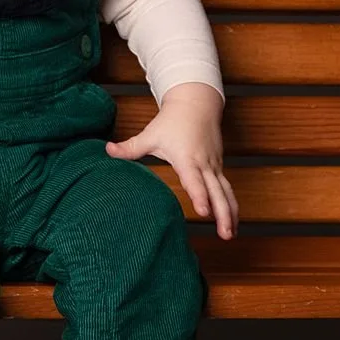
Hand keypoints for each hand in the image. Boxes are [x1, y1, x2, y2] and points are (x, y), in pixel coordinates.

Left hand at [105, 82, 237, 238]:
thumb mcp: (150, 134)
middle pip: (217, 192)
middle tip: (226, 235)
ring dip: (231, 213)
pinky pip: (227, 188)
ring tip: (231, 235)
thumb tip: (107, 150)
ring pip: (226, 192)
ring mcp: (214, 166)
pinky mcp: (219, 167)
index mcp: (187, 158)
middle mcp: (204, 164)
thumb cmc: (172, 120)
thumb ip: (130, 147)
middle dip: (223, 214)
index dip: (199, 196)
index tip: (204, 212)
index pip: (194, 180)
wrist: (197, 103)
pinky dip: (231, 205)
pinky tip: (231, 221)